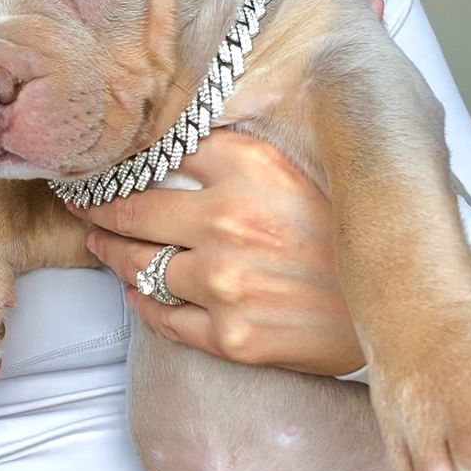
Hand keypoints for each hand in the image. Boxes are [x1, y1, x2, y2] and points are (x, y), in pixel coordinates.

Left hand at [68, 129, 365, 376]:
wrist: (391, 301)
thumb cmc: (342, 224)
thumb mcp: (290, 163)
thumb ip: (228, 144)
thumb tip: (171, 132)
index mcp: (247, 170)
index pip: (154, 157)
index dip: (116, 162)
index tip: (93, 166)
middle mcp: (229, 224)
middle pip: (132, 213)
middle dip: (97, 209)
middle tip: (80, 206)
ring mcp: (226, 285)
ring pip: (139, 266)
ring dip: (111, 254)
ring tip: (98, 244)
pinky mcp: (232, 338)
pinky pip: (164, 318)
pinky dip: (140, 302)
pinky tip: (131, 291)